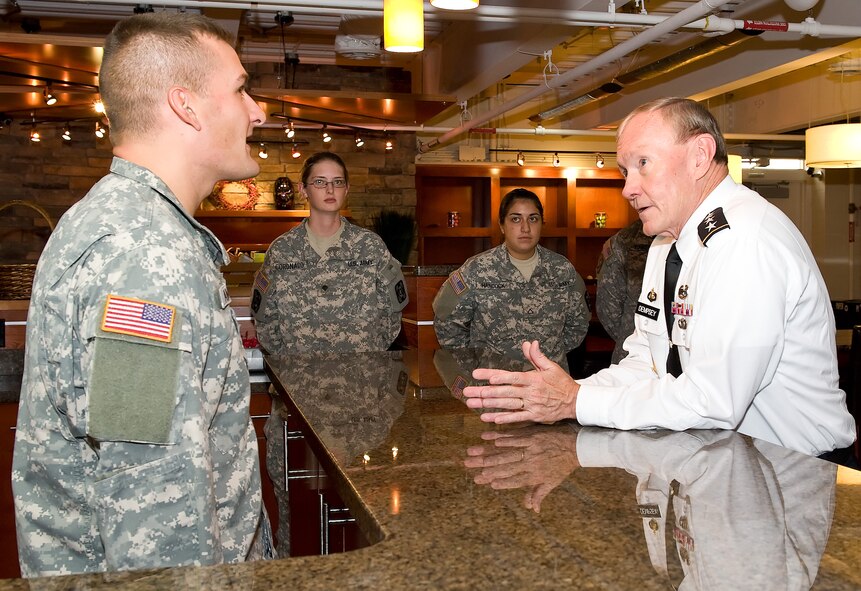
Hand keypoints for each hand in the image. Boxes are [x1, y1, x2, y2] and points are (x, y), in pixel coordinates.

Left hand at [462, 340, 578, 423]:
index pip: (511, 376)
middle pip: (504, 392)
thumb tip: (529, 343)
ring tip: (472, 404)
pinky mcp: (533, 416)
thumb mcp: (551, 367)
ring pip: (506, 405)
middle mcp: (530, 392)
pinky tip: (489, 418)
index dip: (496, 376)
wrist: (575, 402)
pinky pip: (516, 418)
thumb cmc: (561, 383)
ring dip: (488, 405)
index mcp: (533, 379)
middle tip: (467, 392)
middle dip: (484, 392)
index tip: (480, 375)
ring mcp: (531, 405)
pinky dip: (502, 418)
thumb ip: (537, 356)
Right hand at [463, 424, 579, 512]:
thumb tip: (532, 510)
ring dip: (486, 452)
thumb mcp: (552, 482)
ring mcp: (528, 448)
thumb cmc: (562, 466)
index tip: (484, 481)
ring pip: (504, 451)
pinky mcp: (530, 435)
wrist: (575, 445)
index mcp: (534, 476)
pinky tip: (486, 437)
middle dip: (485, 466)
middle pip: (503, 465)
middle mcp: (529, 462)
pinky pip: (512, 436)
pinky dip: (498, 437)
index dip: (498, 480)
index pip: (512, 480)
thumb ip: (538, 495)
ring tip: (472, 452)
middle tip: (468, 466)